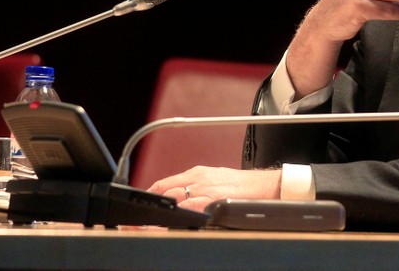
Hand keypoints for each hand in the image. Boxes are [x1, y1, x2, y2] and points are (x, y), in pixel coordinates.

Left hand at [146, 165, 281, 212]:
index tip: (139, 206)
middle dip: (151, 205)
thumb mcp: (212, 178)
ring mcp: (205, 190)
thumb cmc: (238, 186)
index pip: (165, 183)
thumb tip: (174, 195)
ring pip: (175, 199)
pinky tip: (171, 222)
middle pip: (166, 191)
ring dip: (160, 212)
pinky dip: (179, 214)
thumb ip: (192, 185)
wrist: (262, 186)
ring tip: (147, 224)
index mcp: (196, 173)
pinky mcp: (214, 200)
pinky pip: (191, 208)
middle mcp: (198, 179)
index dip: (149, 195)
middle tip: (136, 221)